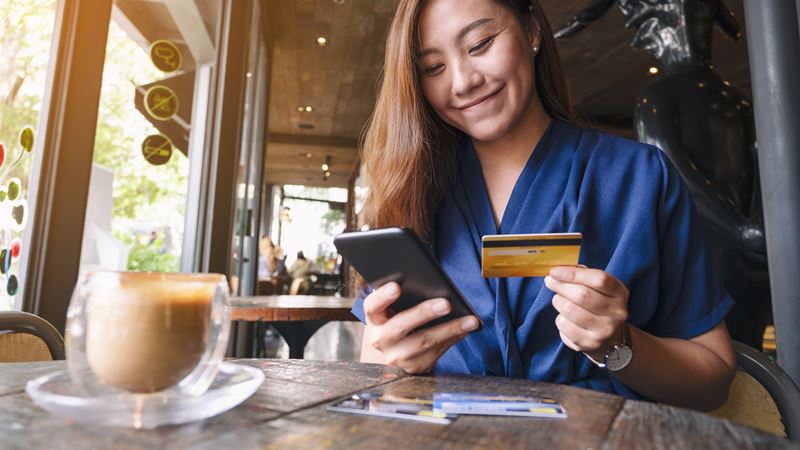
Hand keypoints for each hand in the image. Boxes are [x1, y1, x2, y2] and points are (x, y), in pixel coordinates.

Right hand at [363, 282, 479, 373]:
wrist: (395, 351)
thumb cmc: (399, 319)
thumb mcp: (394, 309)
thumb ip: (405, 298)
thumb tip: (436, 288)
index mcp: (374, 318)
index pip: (373, 306)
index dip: (383, 296)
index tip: (397, 286)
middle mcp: (380, 339)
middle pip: (401, 325)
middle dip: (425, 313)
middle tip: (446, 303)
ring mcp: (395, 356)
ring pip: (424, 342)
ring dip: (450, 329)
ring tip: (470, 320)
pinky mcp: (413, 367)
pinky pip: (436, 353)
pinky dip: (452, 339)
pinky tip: (465, 330)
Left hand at [544, 267, 628, 362]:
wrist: (610, 337)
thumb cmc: (599, 303)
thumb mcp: (600, 287)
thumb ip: (583, 275)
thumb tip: (559, 272)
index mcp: (620, 293)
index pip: (599, 279)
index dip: (573, 274)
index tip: (555, 271)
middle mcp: (616, 313)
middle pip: (582, 295)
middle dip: (560, 286)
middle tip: (550, 281)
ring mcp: (603, 331)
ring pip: (569, 309)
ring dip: (558, 301)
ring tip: (560, 299)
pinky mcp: (589, 343)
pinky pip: (563, 325)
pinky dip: (559, 318)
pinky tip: (565, 317)